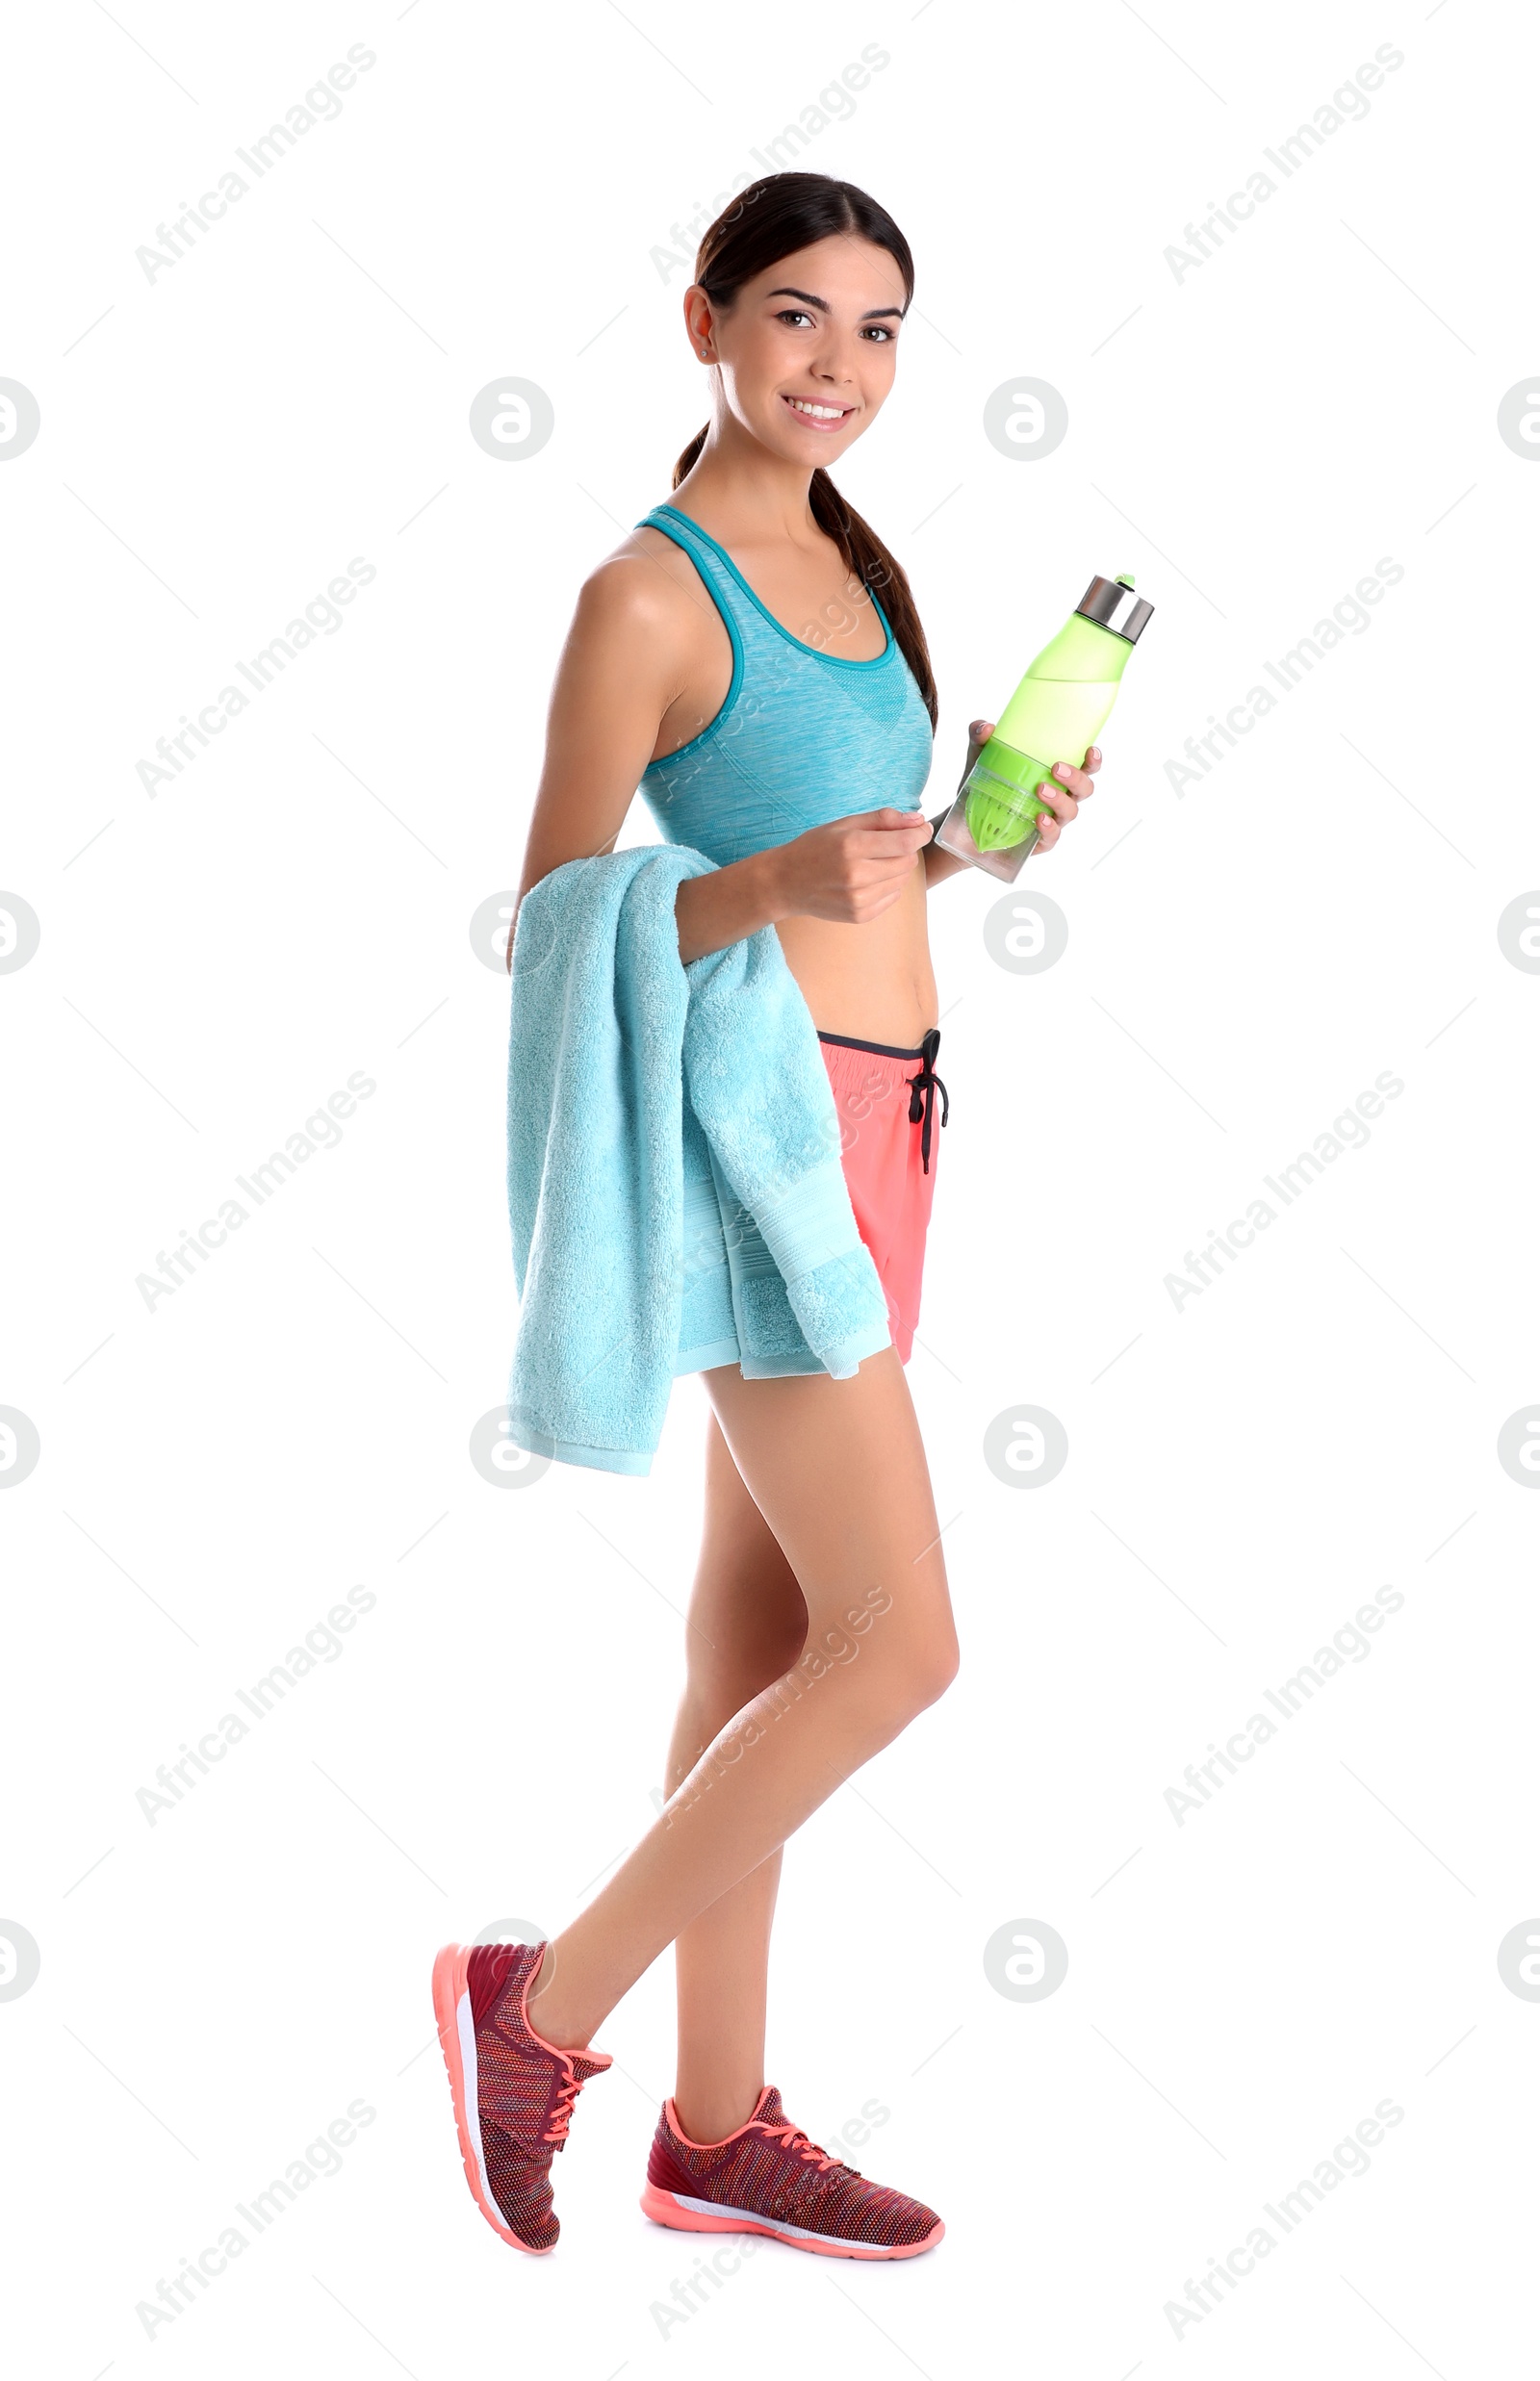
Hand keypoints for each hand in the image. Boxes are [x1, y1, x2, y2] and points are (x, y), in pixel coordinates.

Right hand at [765, 806, 932, 924]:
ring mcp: (859, 899)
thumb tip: (918, 820)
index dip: (920, 833)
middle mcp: (857, 875)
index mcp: (852, 846)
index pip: (905, 842)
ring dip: (895, 868)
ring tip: (871, 862)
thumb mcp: (844, 824)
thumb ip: (883, 820)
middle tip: (885, 845)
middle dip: (904, 849)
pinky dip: (887, 885)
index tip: (922, 828)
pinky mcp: (860, 915)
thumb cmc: (814, 848)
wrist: (786, 883)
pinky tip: (867, 879)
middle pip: (907, 860)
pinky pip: (892, 896)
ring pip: (902, 879)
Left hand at [962, 720, 1102, 854]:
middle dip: (1076, 778)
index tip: (1090, 750)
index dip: (1093, 761)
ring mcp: (1052, 821)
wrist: (963, 823)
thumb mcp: (979, 757)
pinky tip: (1039, 819)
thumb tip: (985, 727)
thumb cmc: (985, 785)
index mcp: (1055, 776)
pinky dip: (1049, 827)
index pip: (1084, 767)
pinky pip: (1052, 837)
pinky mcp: (1039, 842)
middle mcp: (1060, 797)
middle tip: (1056, 768)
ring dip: (1060, 799)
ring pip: (1071, 811)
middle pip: (1084, 789)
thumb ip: (980, 737)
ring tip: (1041, 789)